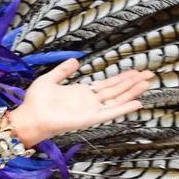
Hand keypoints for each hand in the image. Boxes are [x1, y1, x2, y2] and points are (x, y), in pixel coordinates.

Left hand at [9, 59, 154, 144]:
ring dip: (132, 91)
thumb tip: (75, 60)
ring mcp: (91, 110)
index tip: (134, 71)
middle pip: (116, 90)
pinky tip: (138, 102)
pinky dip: (124, 108)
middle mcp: (89, 101)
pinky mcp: (90, 119)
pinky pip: (110, 113)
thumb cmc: (35, 102)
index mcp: (81, 92)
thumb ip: (63, 71)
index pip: (106, 84)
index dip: (121, 77)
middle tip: (148, 73)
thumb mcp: (49, 80)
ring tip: (147, 83)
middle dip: (132, 82)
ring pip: (117, 99)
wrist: (29, 118)